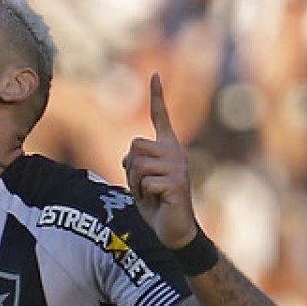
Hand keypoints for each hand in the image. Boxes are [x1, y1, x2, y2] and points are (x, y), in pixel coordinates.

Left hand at [123, 74, 198, 248]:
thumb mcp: (139, 181)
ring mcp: (179, 167)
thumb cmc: (157, 204)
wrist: (173, 230)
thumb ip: (133, 164)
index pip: (160, 117)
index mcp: (167, 148)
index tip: (155, 75)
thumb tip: (128, 158)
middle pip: (134, 145)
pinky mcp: (178, 183)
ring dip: (136, 185)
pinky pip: (144, 183)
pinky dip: (144, 196)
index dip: (157, 96)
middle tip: (144, 186)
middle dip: (130, 169)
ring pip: (137, 165)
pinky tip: (158, 203)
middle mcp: (176, 152)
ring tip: (151, 196)